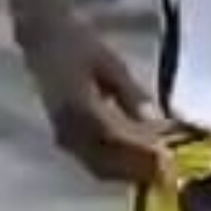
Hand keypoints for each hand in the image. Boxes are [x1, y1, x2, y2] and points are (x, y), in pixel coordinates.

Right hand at [22, 5, 165, 185]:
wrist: (43, 38)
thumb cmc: (78, 44)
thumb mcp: (111, 63)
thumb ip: (131, 94)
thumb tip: (157, 122)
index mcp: (79, 106)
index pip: (113, 140)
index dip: (140, 154)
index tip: (167, 160)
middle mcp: (68, 127)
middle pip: (105, 162)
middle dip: (137, 170)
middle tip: (167, 170)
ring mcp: (63, 135)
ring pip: (98, 167)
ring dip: (127, 172)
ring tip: (156, 168)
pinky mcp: (63, 137)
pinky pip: (90, 162)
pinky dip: (115, 167)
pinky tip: (135, 160)